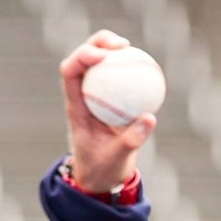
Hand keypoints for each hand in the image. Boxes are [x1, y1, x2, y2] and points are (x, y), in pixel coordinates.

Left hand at [60, 29, 157, 193]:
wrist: (101, 177)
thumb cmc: (103, 169)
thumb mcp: (116, 158)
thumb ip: (131, 140)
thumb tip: (149, 118)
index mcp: (76, 107)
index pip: (70, 72)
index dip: (83, 56)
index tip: (103, 55)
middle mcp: (82, 95)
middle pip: (82, 58)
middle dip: (98, 43)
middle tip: (121, 44)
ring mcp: (94, 95)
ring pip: (99, 63)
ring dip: (111, 49)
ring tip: (130, 46)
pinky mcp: (108, 98)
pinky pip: (116, 76)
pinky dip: (127, 67)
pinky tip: (145, 64)